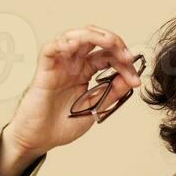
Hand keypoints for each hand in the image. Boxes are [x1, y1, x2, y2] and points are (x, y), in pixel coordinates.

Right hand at [3, 24, 142, 157]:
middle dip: (114, 43)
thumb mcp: (94, 108)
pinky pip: (51, 49)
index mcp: (85, 72)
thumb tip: (130, 79)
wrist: (39, 140)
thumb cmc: (62, 125)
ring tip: (111, 43)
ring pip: (75, 36)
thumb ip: (111, 93)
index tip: (135, 79)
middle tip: (128, 58)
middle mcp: (73, 64)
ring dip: (95, 36)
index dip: (124, 63)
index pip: (107, 56)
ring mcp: (59, 65)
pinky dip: (64, 43)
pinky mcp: (44, 70)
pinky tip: (77, 45)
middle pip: (94, 39)